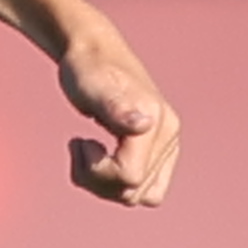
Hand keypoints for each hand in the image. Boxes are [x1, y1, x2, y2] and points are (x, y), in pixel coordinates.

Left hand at [56, 25, 179, 209]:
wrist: (94, 52)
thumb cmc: (87, 68)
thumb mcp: (93, 86)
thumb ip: (116, 107)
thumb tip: (143, 125)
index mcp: (156, 122)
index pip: (130, 176)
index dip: (97, 171)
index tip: (78, 142)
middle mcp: (169, 137)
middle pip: (134, 192)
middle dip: (98, 180)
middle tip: (78, 147)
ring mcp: (166, 146)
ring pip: (141, 196)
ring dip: (105, 184)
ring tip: (87, 152)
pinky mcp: (157, 151)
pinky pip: (143, 188)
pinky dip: (115, 181)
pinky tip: (98, 156)